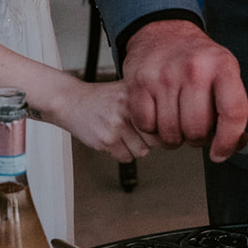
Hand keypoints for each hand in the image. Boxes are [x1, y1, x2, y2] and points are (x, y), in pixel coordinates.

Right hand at [37, 76, 153, 162]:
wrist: (72, 101)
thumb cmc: (102, 98)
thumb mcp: (127, 89)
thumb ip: (149, 101)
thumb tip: (175, 122)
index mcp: (137, 93)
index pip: (164, 119)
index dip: (163, 128)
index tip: (160, 130)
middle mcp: (128, 107)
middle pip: (156, 138)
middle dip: (150, 139)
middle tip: (138, 132)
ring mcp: (117, 124)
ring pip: (142, 151)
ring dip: (134, 147)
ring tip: (123, 134)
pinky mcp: (107, 139)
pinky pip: (126, 157)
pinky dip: (121, 153)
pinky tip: (113, 139)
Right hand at [122, 20, 247, 162]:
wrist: (163, 32)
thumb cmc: (195, 57)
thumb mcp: (224, 70)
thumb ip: (232, 106)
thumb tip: (236, 144)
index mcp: (222, 66)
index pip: (233, 113)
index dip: (228, 141)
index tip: (221, 152)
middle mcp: (194, 69)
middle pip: (197, 130)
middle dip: (196, 138)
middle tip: (194, 128)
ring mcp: (164, 76)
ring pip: (170, 134)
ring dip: (173, 136)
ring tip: (176, 119)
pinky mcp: (139, 84)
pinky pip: (146, 126)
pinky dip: (151, 128)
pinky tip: (158, 114)